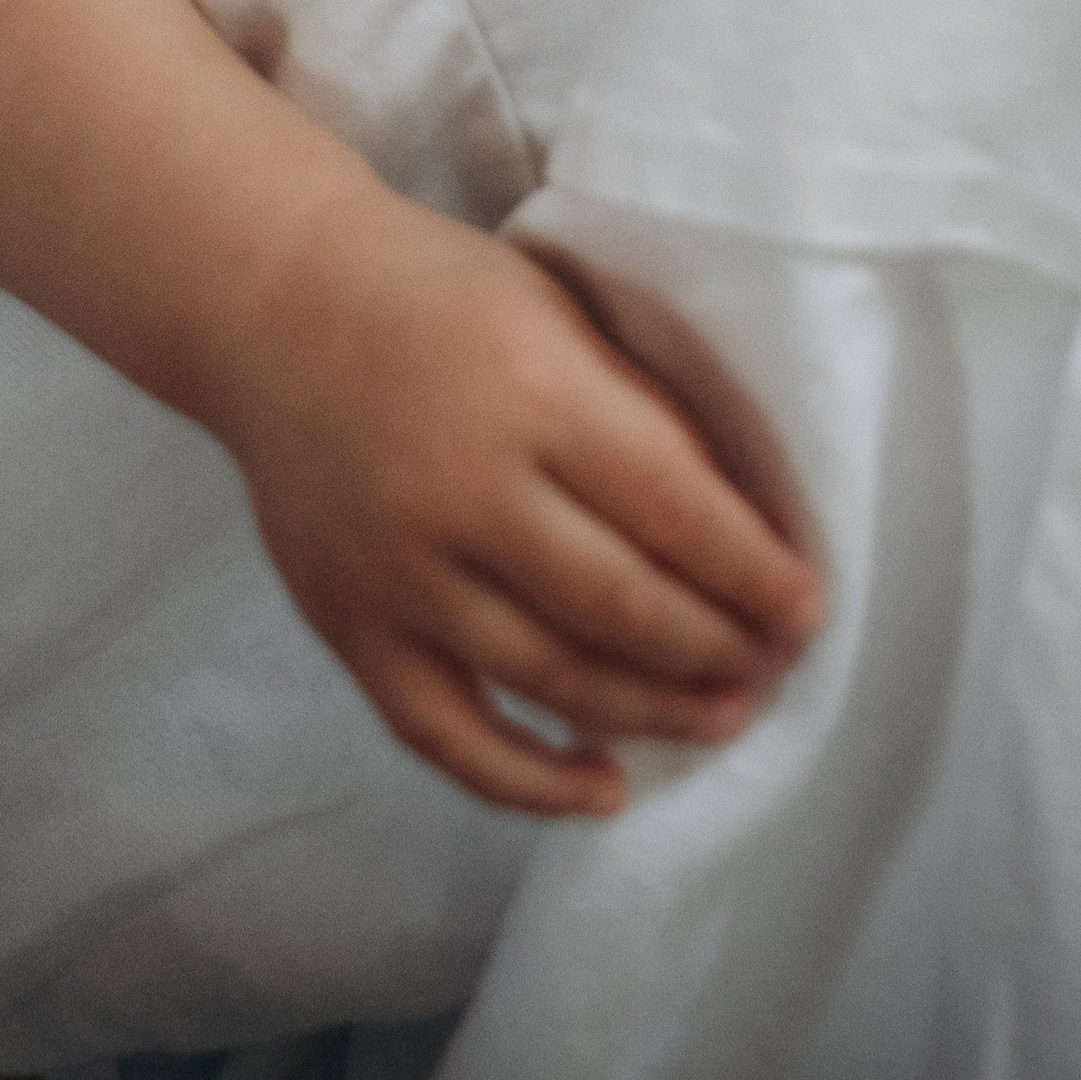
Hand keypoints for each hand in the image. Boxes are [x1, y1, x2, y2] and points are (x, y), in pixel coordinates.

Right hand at [212, 189, 824, 818]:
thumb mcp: (559, 312)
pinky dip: (529, 779)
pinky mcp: (347, 625)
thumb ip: (638, 413)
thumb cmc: (438, 294)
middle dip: (718, 649)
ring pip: (549, 678)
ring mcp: (396, 569)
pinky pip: (445, 733)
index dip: (752, 573)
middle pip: (621, 606)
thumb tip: (741, 528)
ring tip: (723, 714)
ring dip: (652, 711)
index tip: (808, 610)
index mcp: (530, 389)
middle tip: (774, 666)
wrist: (272, 304)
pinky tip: (603, 785)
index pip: (673, 509)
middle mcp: (461, 488)